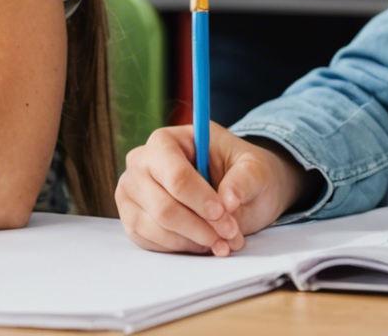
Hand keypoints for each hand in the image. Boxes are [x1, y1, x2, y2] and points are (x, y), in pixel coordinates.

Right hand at [116, 124, 308, 255]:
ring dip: (193, 241)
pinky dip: (181, 247)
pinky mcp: (133, 218)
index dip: (199, 198)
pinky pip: (150, 242)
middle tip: (230, 234)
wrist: (234, 188)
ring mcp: (132, 193)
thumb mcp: (254, 167)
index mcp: (167, 141)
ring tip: (222, 241)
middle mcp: (141, 164)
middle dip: (200, 226)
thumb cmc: (240, 171)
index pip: (175, 175)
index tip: (223, 212)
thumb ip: (244, 180)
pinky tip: (202, 242)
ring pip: (156, 228)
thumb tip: (228, 201)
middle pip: (163, 206)